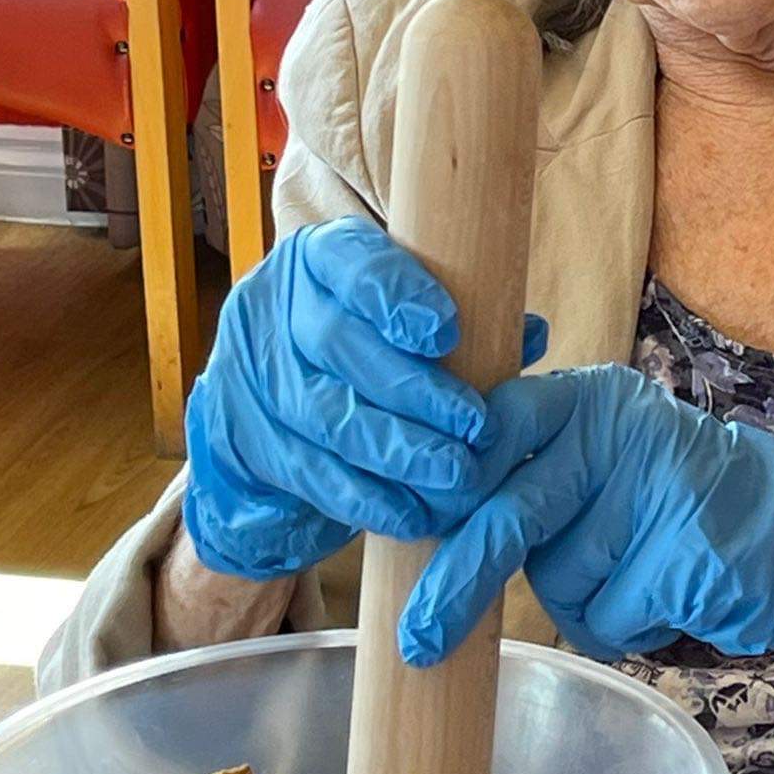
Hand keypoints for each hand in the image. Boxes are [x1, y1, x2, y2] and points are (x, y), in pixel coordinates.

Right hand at [183, 217, 546, 578]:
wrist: (278, 402)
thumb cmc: (371, 347)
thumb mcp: (408, 318)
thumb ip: (467, 322)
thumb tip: (529, 335)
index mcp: (319, 259)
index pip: (349, 263)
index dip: (395, 296)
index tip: (446, 333)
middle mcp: (273, 307)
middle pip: (336, 344)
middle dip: (414, 391)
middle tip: (478, 429)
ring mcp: (251, 373)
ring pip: (322, 413)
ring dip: (396, 451)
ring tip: (456, 475)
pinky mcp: (244, 438)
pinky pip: (306, 471)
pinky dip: (364, 496)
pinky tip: (411, 514)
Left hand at [399, 364, 773, 671]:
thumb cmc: (679, 507)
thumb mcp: (609, 464)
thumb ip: (534, 477)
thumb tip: (425, 524)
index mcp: (593, 401)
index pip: (496, 426)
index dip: (448, 482)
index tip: (412, 523)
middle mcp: (624, 432)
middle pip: (512, 515)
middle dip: (459, 580)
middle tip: (416, 640)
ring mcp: (661, 492)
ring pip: (560, 582)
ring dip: (587, 599)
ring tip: (644, 572)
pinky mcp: (689, 558)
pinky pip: (610, 618)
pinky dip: (629, 626)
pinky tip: (672, 596)